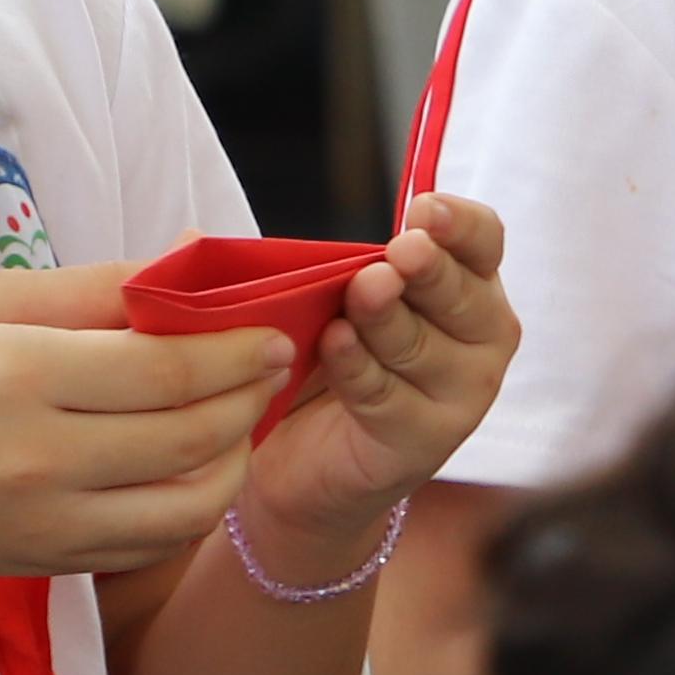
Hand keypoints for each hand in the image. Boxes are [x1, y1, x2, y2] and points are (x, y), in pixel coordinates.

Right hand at [0, 267, 280, 574]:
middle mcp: (36, 460)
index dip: (235, 354)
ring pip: (191, 502)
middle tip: (268, 369)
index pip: (165, 371)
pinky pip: (158, 543)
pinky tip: (196, 466)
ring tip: (238, 418)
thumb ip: (98, 284)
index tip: (272, 337)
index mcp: (17, 379)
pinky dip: (196, 505)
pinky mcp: (52, 562)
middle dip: (249, 398)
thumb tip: (196, 257)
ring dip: (236, 457)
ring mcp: (46, 523)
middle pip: (190, 435)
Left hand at [244, 194, 514, 564]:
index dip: (460, 223)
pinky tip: (334, 344)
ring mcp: (461, 393)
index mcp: (460, 285)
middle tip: (401, 253)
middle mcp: (477, 336)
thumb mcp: (306, 302)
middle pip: (465, 293)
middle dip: (430, 269)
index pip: (482, 243)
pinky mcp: (427, 439)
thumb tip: (192, 236)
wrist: (299, 464)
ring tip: (362, 291)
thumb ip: (283, 265)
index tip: (423, 210)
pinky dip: (358, 368)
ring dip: (388, 317)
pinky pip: (390, 396)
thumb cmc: (312, 368)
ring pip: (425, 345)